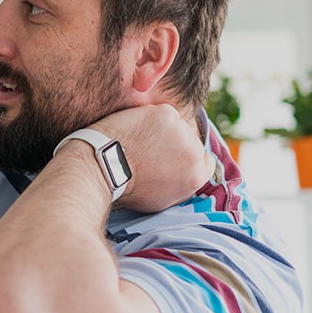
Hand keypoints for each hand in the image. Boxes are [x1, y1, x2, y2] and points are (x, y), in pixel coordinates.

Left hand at [91, 104, 213, 213]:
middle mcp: (194, 153)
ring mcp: (181, 132)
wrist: (106, 167)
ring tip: (138, 140)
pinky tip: (134, 129)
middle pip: (191, 141)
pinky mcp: (166, 114)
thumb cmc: (127, 187)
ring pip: (176, 125)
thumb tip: (188, 177)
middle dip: (175, 143)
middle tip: (149, 147)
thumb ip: (181, 186)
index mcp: (197, 176)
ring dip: (162, 129)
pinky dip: (148, 117)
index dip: (187, 157)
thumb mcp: (161, 200)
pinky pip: (162, 112)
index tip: (171, 156)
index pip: (205, 161)